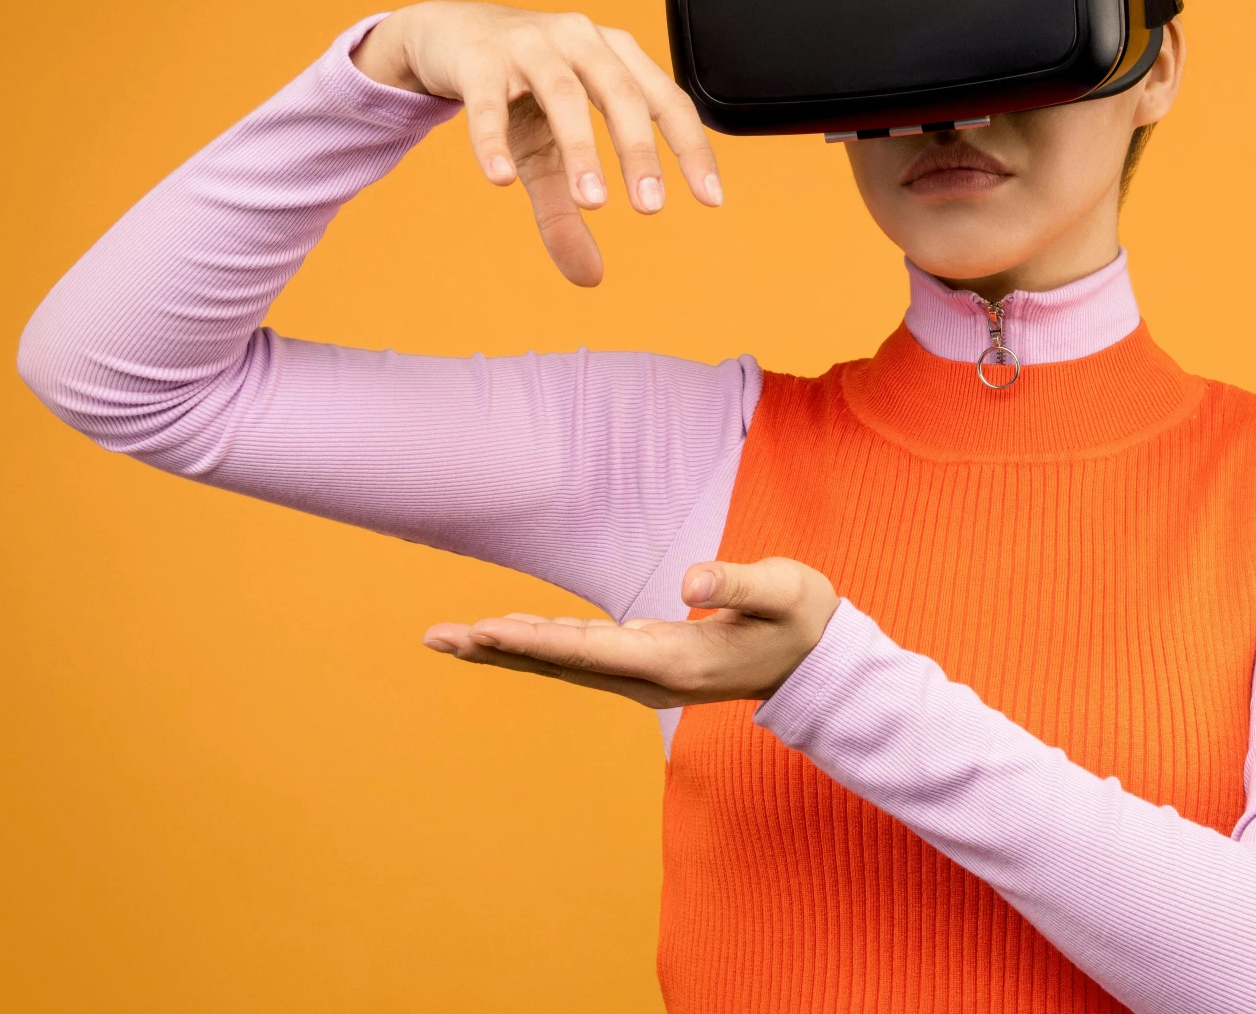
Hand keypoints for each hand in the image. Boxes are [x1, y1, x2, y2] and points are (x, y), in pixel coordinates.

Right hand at [352, 1, 721, 285]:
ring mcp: (529, 43)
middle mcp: (581, 41)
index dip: (692, 148)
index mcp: (615, 56)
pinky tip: (501, 178)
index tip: (712, 200)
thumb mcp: (545, 152)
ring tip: (592, 203)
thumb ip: (569, 207)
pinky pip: (488, 100)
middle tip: (652, 208)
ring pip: (564, 94)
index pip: (666, 100)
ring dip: (582, 148)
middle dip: (640, 152)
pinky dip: (494, 139)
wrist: (446, 35)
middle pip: (621, 94)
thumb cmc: (516, 92)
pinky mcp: (478, 57)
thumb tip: (591, 277)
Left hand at [421, 558, 837, 707]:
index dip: (535, 640)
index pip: (590, 649)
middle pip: (560, 663)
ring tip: (454, 636)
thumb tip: (688, 579)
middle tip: (436, 637)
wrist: (819, 662)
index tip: (486, 631)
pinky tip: (510, 635)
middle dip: (499, 649)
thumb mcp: (784, 590)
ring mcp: (646, 672)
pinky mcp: (648, 661)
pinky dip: (540, 645)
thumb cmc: (803, 618)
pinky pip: (580, 656)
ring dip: (509, 649)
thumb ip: (739, 580)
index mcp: (675, 662)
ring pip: (564, 662)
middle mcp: (649, 676)